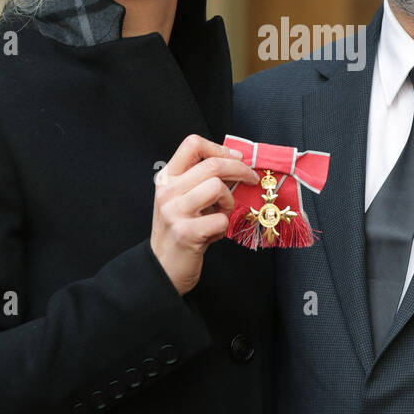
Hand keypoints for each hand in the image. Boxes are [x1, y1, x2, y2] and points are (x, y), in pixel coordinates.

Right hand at [151, 135, 258, 294]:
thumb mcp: (183, 200)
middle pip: (212, 165)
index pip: (192, 145)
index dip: (219, 148)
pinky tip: (212, 234)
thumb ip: (201, 181)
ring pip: (217, 188)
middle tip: (251, 179)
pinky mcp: (186, 233)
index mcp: (166, 179)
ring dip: (228, 202)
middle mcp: (167, 191)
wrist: (162, 268)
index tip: (236, 158)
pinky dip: (223, 227)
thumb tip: (236, 163)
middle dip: (240, 170)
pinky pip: (221, 219)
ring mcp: (174, 212)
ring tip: (219, 215)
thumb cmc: (180, 231)